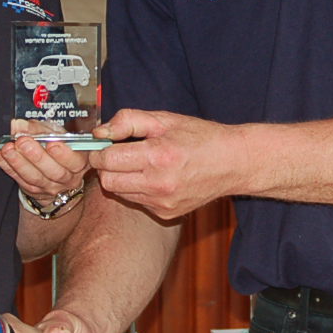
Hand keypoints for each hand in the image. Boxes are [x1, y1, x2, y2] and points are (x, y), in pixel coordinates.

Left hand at [0, 133, 90, 198]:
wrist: (55, 174)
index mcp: (79, 162)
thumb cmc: (59, 148)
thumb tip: (19, 124)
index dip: (63, 154)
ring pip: (33, 177)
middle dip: (36, 156)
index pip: (74, 161)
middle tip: (23, 141)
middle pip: (52, 171)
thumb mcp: (57, 134)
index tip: (52, 143)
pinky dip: (3, 163)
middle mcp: (66, 177)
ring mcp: (48, 186)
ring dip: (17, 161)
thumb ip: (41, 129)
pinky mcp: (30, 189)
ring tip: (7, 148)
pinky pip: (15, 177)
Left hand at [89, 109, 245, 219]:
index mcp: (158, 156)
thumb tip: (101, 132)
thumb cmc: (201, 138)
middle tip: (118, 154)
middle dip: (107, 166)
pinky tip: (154, 177)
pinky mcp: (166, 213)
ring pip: (120, 193)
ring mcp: (162, 202)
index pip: (107, 160)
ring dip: (122, 178)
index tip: (102, 145)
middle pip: (108, 181)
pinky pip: (137, 201)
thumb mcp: (165, 119)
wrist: (233, 163)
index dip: (99, 151)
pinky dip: (138, 189)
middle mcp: (159, 184)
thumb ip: (129, 121)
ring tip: (140, 164)